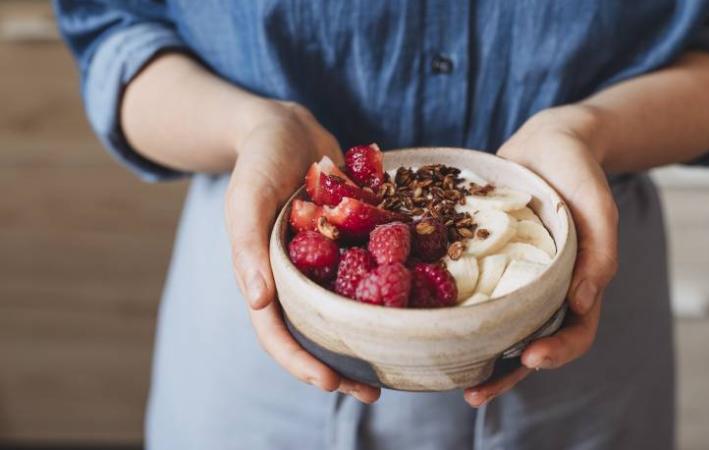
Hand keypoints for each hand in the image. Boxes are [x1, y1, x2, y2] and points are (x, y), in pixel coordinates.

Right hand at [225, 101, 380, 402]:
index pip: (277, 333)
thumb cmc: (260, 160)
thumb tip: (256, 302)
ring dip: (372, 338)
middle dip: (342, 366)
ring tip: (404, 361)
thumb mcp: (247, 197)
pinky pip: (374, 272)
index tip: (332, 383)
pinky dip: (393, 289)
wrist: (289, 127)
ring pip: (349, 311)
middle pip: (317, 334)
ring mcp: (328, 263)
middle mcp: (299, 278)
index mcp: (267, 278)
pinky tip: (424, 302)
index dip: (301, 363)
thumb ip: (248, 246)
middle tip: (375, 390)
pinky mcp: (352, 243)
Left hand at [465, 106, 618, 406]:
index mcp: (576, 285)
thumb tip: (584, 302)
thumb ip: (600, 251)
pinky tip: (424, 318)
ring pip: (494, 324)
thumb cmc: (580, 173)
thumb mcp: (598, 206)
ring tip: (445, 375)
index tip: (529, 357)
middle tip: (474, 394)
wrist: (547, 142)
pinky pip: (468, 289)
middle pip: (527, 342)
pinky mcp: (482, 259)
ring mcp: (510, 276)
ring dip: (473, 352)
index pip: (574, 332)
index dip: (556, 352)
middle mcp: (541, 289)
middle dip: (504, 373)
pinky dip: (451, 307)